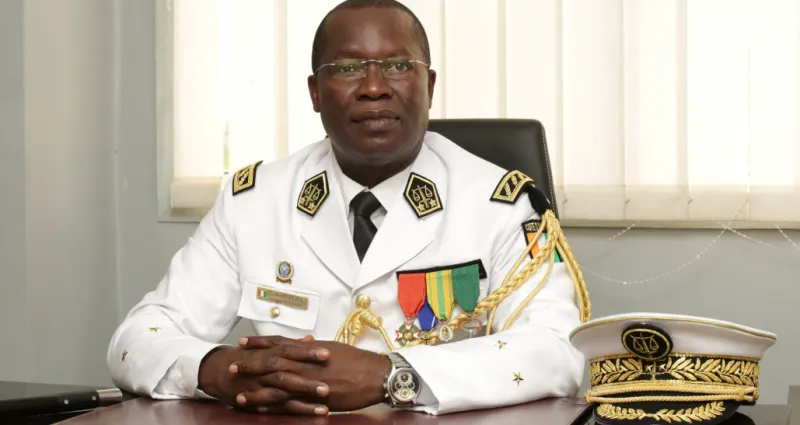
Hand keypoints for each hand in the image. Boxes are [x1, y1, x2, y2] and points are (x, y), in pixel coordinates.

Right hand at [197, 335, 331, 414]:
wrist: (219, 371)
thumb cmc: (248, 356)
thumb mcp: (267, 346)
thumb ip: (290, 343)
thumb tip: (310, 338)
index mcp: (270, 352)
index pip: (291, 350)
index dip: (308, 352)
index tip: (328, 353)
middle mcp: (266, 369)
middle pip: (288, 371)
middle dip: (308, 377)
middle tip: (329, 382)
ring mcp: (261, 386)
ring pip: (284, 392)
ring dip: (304, 397)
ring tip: (324, 402)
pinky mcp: (259, 401)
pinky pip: (278, 407)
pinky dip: (293, 410)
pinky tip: (311, 413)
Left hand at [239, 338, 391, 411]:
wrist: (374, 374)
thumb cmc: (357, 360)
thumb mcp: (333, 348)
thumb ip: (314, 347)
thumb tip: (303, 342)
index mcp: (309, 350)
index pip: (279, 344)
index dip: (260, 343)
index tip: (243, 342)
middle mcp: (306, 364)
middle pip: (272, 363)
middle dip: (251, 364)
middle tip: (232, 365)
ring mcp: (309, 382)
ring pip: (277, 386)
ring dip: (256, 390)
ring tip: (239, 394)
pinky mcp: (315, 399)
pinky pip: (290, 404)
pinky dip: (274, 407)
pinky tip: (261, 411)